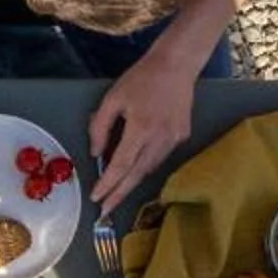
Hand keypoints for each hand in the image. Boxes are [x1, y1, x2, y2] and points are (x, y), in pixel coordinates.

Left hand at [87, 50, 196, 212]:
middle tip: (104, 212)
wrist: (176, 65)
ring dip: (132, 183)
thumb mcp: (112, 99)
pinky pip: (159, 158)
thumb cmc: (141, 78)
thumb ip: (100, 128)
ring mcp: (174, 139)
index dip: (108, 185)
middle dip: (119, 195)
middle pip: (136, 175)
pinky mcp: (181, 136)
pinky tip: (133, 172)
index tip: (96, 198)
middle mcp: (160, 138)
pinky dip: (144, 167)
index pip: (121, 165)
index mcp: (141, 129)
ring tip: (115, 195)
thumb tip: (95, 154)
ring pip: (149, 169)